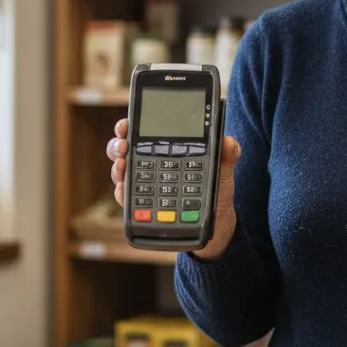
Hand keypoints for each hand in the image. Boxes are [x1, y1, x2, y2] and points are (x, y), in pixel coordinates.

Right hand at [106, 118, 240, 260]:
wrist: (216, 221)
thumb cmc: (217, 189)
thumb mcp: (224, 169)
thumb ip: (227, 154)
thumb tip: (229, 142)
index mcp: (166, 148)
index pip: (143, 131)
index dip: (129, 126)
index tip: (126, 125)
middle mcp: (150, 164)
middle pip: (123, 149)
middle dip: (117, 144)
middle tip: (123, 146)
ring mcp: (144, 184)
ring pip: (121, 171)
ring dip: (117, 168)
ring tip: (122, 167)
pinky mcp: (143, 206)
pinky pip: (126, 198)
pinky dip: (122, 193)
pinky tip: (125, 190)